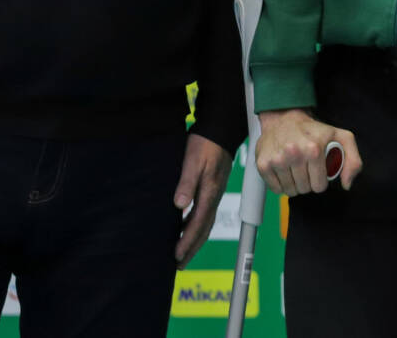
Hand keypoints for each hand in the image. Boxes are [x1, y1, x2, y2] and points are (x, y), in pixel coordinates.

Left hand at [173, 135, 230, 266]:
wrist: (220, 131)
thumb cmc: (205, 145)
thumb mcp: (193, 161)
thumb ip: (186, 183)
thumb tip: (179, 205)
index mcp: (209, 194)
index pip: (197, 225)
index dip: (187, 241)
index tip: (176, 255)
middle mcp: (213, 198)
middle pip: (203, 230)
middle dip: (191, 248)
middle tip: (178, 264)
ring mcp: (213, 195)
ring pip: (204, 224)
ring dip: (193, 239)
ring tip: (181, 252)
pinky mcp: (211, 189)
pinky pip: (203, 214)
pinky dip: (193, 225)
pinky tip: (183, 226)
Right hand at [255, 108, 361, 194]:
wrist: (283, 117)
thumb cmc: (313, 130)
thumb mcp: (341, 138)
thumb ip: (353, 161)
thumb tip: (346, 184)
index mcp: (313, 149)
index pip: (319, 186)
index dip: (319, 181)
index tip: (316, 171)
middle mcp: (294, 154)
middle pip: (304, 189)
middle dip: (307, 183)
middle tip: (305, 169)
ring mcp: (277, 159)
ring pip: (290, 191)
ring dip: (294, 185)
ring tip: (294, 170)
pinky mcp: (263, 164)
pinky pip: (275, 189)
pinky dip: (280, 185)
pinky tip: (283, 172)